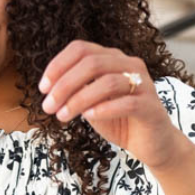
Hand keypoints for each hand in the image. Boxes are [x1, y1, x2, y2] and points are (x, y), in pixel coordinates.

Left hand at [38, 40, 175, 168]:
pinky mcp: (150, 106)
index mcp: (112, 59)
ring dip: (79, 99)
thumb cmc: (120, 122)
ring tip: (62, 116)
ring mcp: (142, 83)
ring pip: (107, 82)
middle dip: (64, 85)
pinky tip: (88, 117)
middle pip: (92, 63)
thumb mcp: (91, 104)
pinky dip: (104, 108)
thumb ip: (76, 92)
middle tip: (48, 106)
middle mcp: (129, 65)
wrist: (152, 144)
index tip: (43, 88)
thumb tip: (51, 89)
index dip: (58, 65)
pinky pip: (126, 102)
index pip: (81, 49)